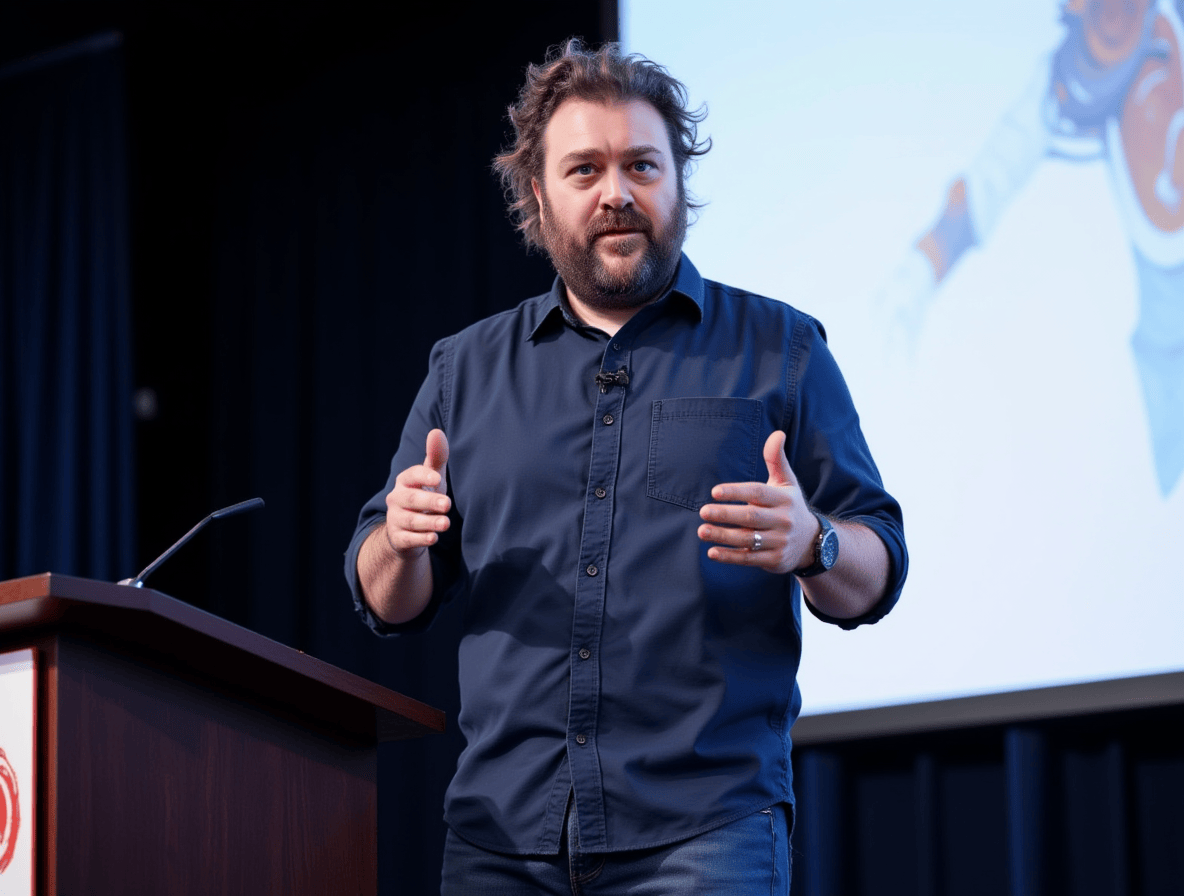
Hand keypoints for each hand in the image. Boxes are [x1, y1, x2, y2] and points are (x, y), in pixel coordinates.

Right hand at [383, 429, 451, 554]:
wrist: (409, 530)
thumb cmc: (425, 496)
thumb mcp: (433, 478)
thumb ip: (436, 456)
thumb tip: (437, 431)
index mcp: (405, 481)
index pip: (412, 475)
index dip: (424, 476)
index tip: (438, 479)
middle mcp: (396, 499)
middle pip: (411, 499)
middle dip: (429, 502)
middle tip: (447, 504)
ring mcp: (395, 519)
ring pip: (410, 520)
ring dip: (428, 522)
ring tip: (446, 523)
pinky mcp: (398, 538)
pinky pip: (408, 539)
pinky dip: (420, 539)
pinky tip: (433, 538)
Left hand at [697, 431, 818, 573]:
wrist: (811, 542)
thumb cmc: (789, 506)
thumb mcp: (786, 481)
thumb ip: (776, 459)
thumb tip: (777, 433)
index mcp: (784, 498)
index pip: (758, 492)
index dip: (736, 491)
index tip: (715, 492)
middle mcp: (784, 520)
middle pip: (751, 516)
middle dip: (726, 514)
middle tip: (703, 511)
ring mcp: (780, 541)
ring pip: (748, 539)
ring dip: (723, 536)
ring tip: (702, 530)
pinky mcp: (775, 560)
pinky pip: (750, 558)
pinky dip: (730, 556)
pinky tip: (712, 552)